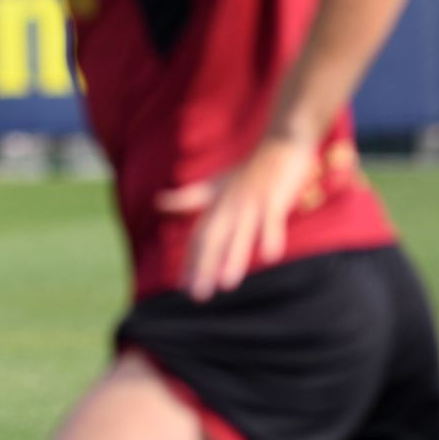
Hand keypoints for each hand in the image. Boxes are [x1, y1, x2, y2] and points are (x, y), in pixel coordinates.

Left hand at [155, 137, 314, 300]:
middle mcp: (230, 205)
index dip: (191, 261)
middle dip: (205, 267)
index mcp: (216, 204)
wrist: (279, 143)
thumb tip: (158, 201)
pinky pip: (272, 219)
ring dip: (234, 258)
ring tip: (227, 284)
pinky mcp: (275, 198)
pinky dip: (271, 236)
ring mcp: (252, 202)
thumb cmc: (246, 170)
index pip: (199, 236)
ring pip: (241, 233)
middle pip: (214, 238)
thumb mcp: (214, 183)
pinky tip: (270, 256)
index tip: (181, 287)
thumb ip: (188, 197)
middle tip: (198, 296)